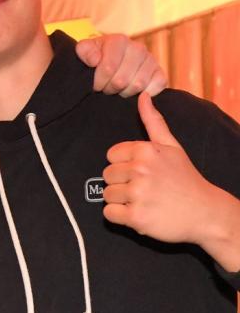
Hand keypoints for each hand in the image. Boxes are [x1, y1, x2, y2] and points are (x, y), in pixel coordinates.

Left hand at [76, 34, 165, 96]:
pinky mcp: (160, 72)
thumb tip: (95, 60)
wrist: (111, 61)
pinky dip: (144, 94)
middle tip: (105, 87)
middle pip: (122, 80)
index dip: (99, 81)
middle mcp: (138, 48)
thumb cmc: (97, 57)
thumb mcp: (85, 50)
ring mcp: (151, 60)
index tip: (95, 83)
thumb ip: (85, 51)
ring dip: (124, 93)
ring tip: (117, 89)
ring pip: (137, 85)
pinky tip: (132, 92)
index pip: (108, 68)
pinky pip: (156, 86)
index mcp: (119, 40)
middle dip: (109, 88)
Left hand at [103, 93, 221, 244]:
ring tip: (144, 201)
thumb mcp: (171, 146)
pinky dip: (120, 217)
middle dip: (121, 184)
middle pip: (107, 176)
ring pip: (107, 195)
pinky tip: (138, 214)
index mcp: (145, 150)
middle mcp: (140, 170)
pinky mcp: (136, 217)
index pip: (111, 156)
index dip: (123, 165)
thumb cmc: (185, 178)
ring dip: (121, 201)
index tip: (141, 172)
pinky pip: (109, 214)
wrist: (205, 213)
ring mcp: (138, 194)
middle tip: (144, 189)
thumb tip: (143, 95)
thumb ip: (153, 121)